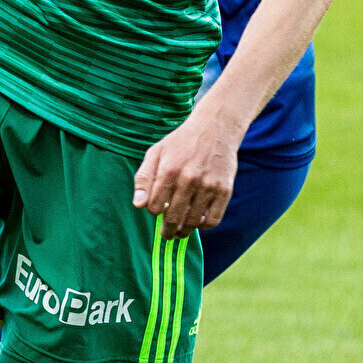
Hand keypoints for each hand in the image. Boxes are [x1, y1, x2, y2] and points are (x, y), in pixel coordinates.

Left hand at [132, 111, 240, 236]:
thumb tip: (138, 205)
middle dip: (167, 230)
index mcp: (169, 170)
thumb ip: (144, 179)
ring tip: (182, 230)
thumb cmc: (181, 142)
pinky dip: (204, 226)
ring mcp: (208, 185)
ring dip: (185, 230)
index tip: (157, 209)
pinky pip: (213, 220)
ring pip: (192, 222)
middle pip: (173, 218)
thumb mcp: (156, 153)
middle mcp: (189, 179)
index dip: (154, 211)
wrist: (215, 128)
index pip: (154, 207)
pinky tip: (199, 221)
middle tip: (167, 234)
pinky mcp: (224, 190)